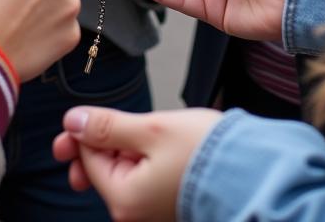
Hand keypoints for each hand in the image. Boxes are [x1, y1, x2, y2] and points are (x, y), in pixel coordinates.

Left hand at [52, 106, 220, 221]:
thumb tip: (72, 121)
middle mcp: (134, 213)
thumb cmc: (206, 153)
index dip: (82, 133)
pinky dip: (141, 158)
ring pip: (123, 171)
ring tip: (138, 127)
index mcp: (124, 199)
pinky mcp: (166, 203)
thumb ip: (107, 126)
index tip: (81, 113)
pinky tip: (154, 142)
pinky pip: (142, 178)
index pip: (88, 160)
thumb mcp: (150, 130)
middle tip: (94, 119)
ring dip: (122, 147)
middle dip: (97, 143)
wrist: (252, 171)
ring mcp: (151, 211)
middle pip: (101, 171)